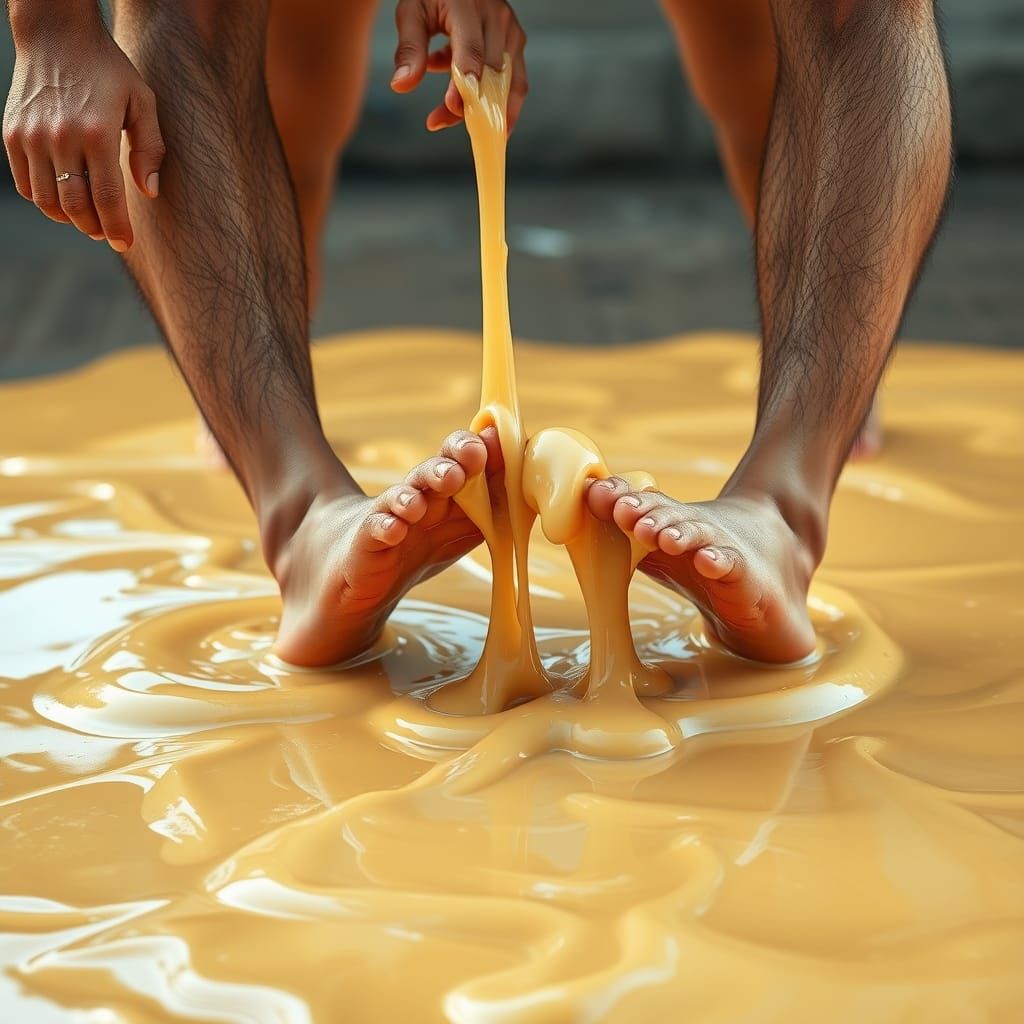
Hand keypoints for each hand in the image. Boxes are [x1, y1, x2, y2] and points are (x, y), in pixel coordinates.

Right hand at [3, 8, 164, 251]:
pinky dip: (45, 201)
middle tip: (107, 233)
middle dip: (94, 228)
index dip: (117, 228)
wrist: (56, 35)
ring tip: (88, 218)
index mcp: (97, 133)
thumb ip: (150, 148)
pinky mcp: (12, 134)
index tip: (124, 243)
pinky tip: (64, 198)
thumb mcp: (142, 102)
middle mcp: (60, 137)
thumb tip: (149, 191)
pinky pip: (26, 185)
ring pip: (48, 201)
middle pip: (76, 206)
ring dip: (70, 219)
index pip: (107, 198)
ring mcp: (32, 137)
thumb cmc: (108, 71)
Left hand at [390, 0, 527, 132]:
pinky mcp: (516, 42)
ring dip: (489, 112)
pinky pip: (514, 82)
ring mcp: (511, 30)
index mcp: (468, 4)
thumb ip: (409, 49)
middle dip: (467, 105)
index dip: (463, 85)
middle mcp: (496, 17)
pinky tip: (473, 112)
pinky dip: (497, 102)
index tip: (451, 108)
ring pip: (509, 84)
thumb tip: (401, 85)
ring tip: (471, 132)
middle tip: (438, 121)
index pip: (471, 51)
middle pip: (489, 74)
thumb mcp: (412, 12)